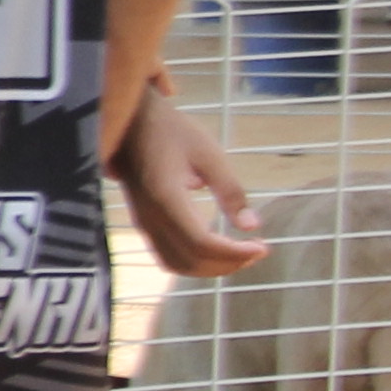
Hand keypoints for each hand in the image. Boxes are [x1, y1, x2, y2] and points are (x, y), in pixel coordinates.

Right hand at [112, 89, 268, 278]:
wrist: (128, 123)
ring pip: (177, 265)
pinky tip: (215, 247)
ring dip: (211, 267)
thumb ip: (230, 190)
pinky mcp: (143, 223)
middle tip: (257, 251)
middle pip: (190, 260)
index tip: (262, 247)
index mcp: (166, 199)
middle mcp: (151, 218)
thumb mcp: (208, 153)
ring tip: (239, 254)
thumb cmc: (171, 131)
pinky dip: (194, 261)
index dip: (234, 253)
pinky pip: (168, 255)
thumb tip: (252, 226)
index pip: (202, 243)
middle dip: (228, 263)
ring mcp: (143, 223)